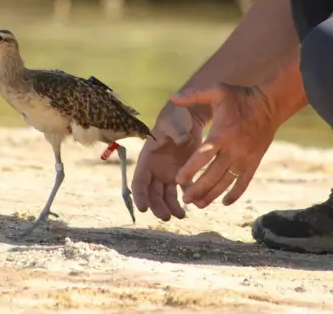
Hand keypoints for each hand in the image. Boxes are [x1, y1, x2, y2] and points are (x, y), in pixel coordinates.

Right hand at [131, 103, 210, 220]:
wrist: (189, 115)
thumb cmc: (176, 116)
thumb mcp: (174, 121)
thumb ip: (177, 131)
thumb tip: (183, 140)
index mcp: (147, 158)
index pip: (139, 181)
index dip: (139, 195)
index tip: (143, 209)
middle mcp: (155, 169)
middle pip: (152, 193)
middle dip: (157, 206)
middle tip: (166, 217)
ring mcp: (168, 172)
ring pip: (166, 195)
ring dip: (170, 207)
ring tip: (180, 216)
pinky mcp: (183, 172)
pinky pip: (183, 189)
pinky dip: (186, 198)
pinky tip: (193, 206)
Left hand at [170, 84, 278, 207]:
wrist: (270, 104)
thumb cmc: (241, 97)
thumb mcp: (217, 90)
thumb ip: (194, 95)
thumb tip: (172, 97)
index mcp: (221, 134)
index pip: (203, 156)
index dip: (190, 169)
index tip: (178, 180)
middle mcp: (233, 149)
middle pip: (213, 175)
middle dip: (198, 189)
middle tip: (185, 199)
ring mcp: (244, 158)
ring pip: (226, 182)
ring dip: (212, 195)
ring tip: (199, 204)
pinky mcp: (254, 162)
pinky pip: (244, 182)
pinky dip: (234, 194)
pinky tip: (224, 203)